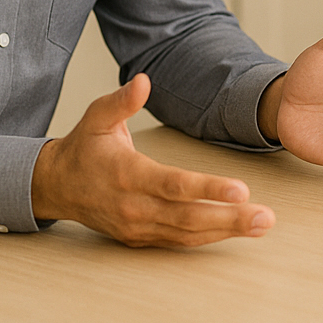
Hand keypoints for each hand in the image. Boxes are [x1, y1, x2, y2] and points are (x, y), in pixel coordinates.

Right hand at [31, 74, 274, 247]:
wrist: (55, 186)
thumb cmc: (83, 147)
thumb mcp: (96, 116)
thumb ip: (122, 101)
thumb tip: (144, 81)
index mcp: (127, 174)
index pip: (173, 185)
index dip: (208, 189)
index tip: (241, 190)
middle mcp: (134, 206)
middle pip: (188, 217)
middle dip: (230, 219)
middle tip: (266, 218)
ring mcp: (137, 226)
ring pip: (187, 234)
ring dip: (227, 231)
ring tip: (262, 225)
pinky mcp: (139, 238)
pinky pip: (178, 241)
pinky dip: (207, 238)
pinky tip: (235, 232)